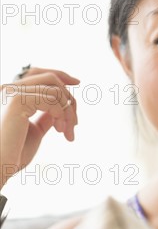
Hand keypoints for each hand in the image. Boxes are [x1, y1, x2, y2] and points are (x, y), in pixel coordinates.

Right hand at [0, 67, 78, 188]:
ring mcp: (11, 92)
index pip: (38, 74)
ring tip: (67, 132)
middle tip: (75, 124)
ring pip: (55, 90)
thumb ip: (45, 116)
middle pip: (50, 78)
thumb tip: (60, 106)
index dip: (60, 75)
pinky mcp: (16, 100)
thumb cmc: (13, 154)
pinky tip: (59, 131)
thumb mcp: (34, 131)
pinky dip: (61, 113)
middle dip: (69, 99)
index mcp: (10, 94)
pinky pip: (52, 98)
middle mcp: (8, 89)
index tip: (77, 82)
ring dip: (68, 112)